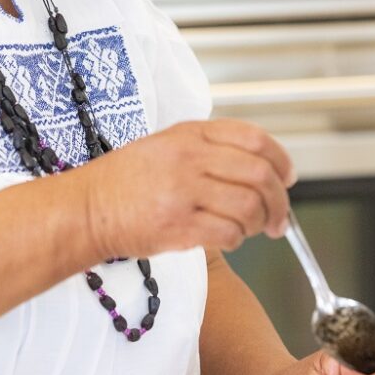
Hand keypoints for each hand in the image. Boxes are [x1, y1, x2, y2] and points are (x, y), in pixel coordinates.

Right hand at [80, 118, 295, 259]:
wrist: (86, 209)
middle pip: (259, 175)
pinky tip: (227, 238)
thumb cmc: (125, 180)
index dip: (281, 160)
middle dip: (279, 201)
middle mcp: (189, 159)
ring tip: (253, 230)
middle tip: (279, 218)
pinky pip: (228, 233)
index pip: (254, 139)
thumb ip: (209, 148)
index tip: (287, 177)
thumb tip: (260, 166)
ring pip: (248, 206)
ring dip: (259, 223)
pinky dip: (237, 239)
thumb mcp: (166, 146)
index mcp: (190, 135)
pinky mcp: (178, 226)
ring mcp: (183, 193)